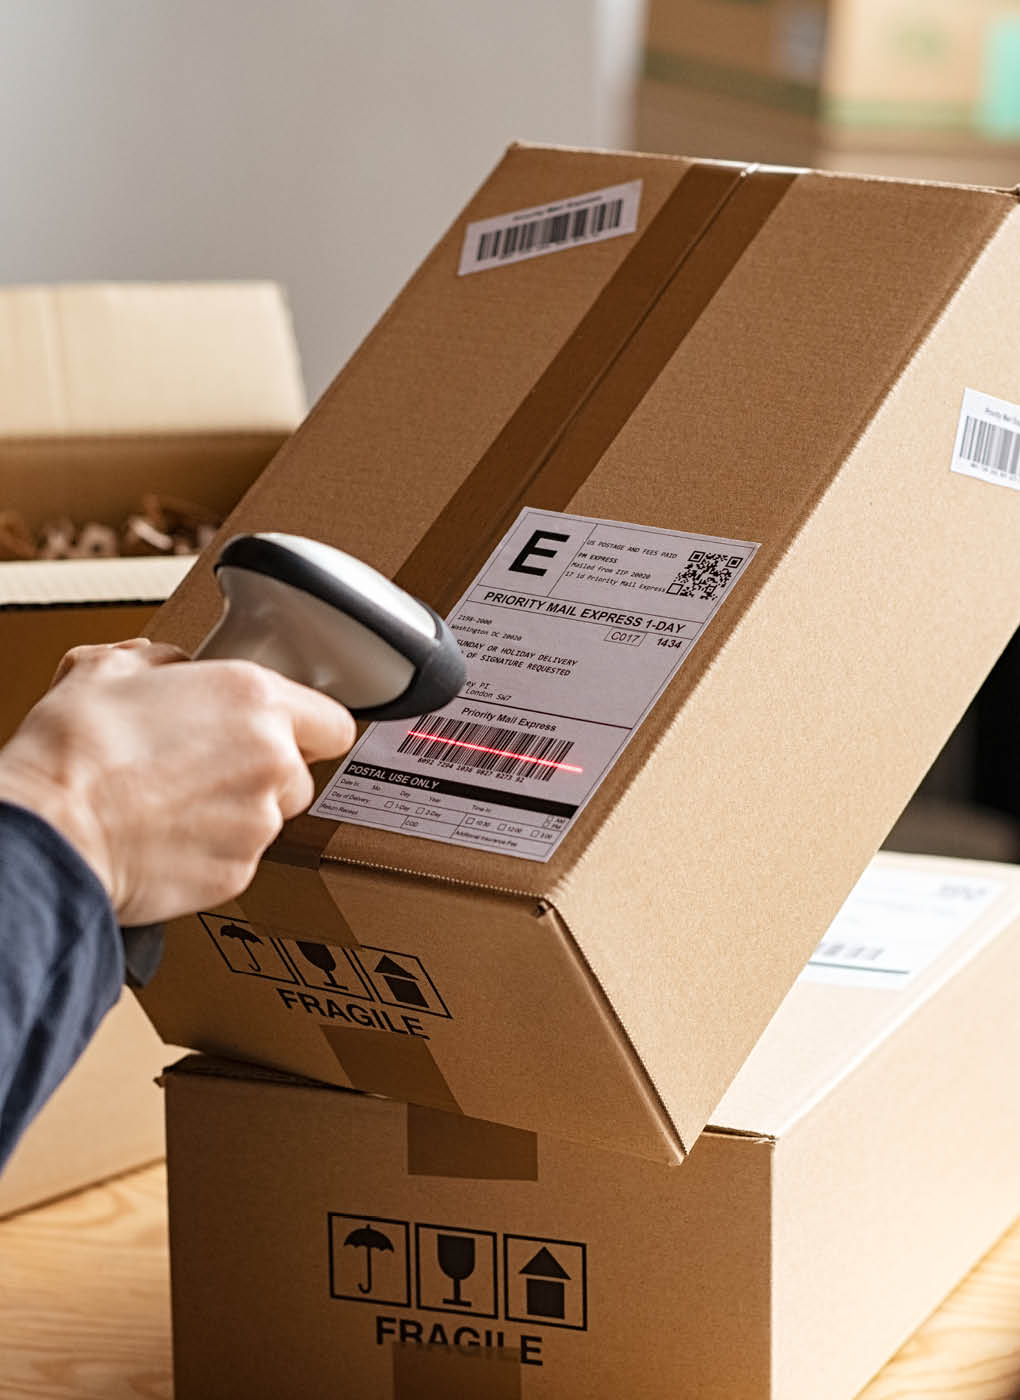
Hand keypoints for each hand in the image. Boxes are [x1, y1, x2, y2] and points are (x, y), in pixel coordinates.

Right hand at [0, 639, 355, 923]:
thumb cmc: (77, 750)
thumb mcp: (110, 668)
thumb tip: (169, 667)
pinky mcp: (237, 874)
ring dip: (234, 813)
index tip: (284, 732)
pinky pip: (237, 859)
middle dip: (263, 772)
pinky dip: (210, 852)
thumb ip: (163, 662)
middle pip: (299, 773)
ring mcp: (258, 823)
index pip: (331, 721)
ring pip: (268, 819)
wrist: (53, 828)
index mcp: (255, 701)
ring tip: (173, 804)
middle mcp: (272, 761)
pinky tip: (165, 837)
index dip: (306, 727)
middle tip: (207, 767)